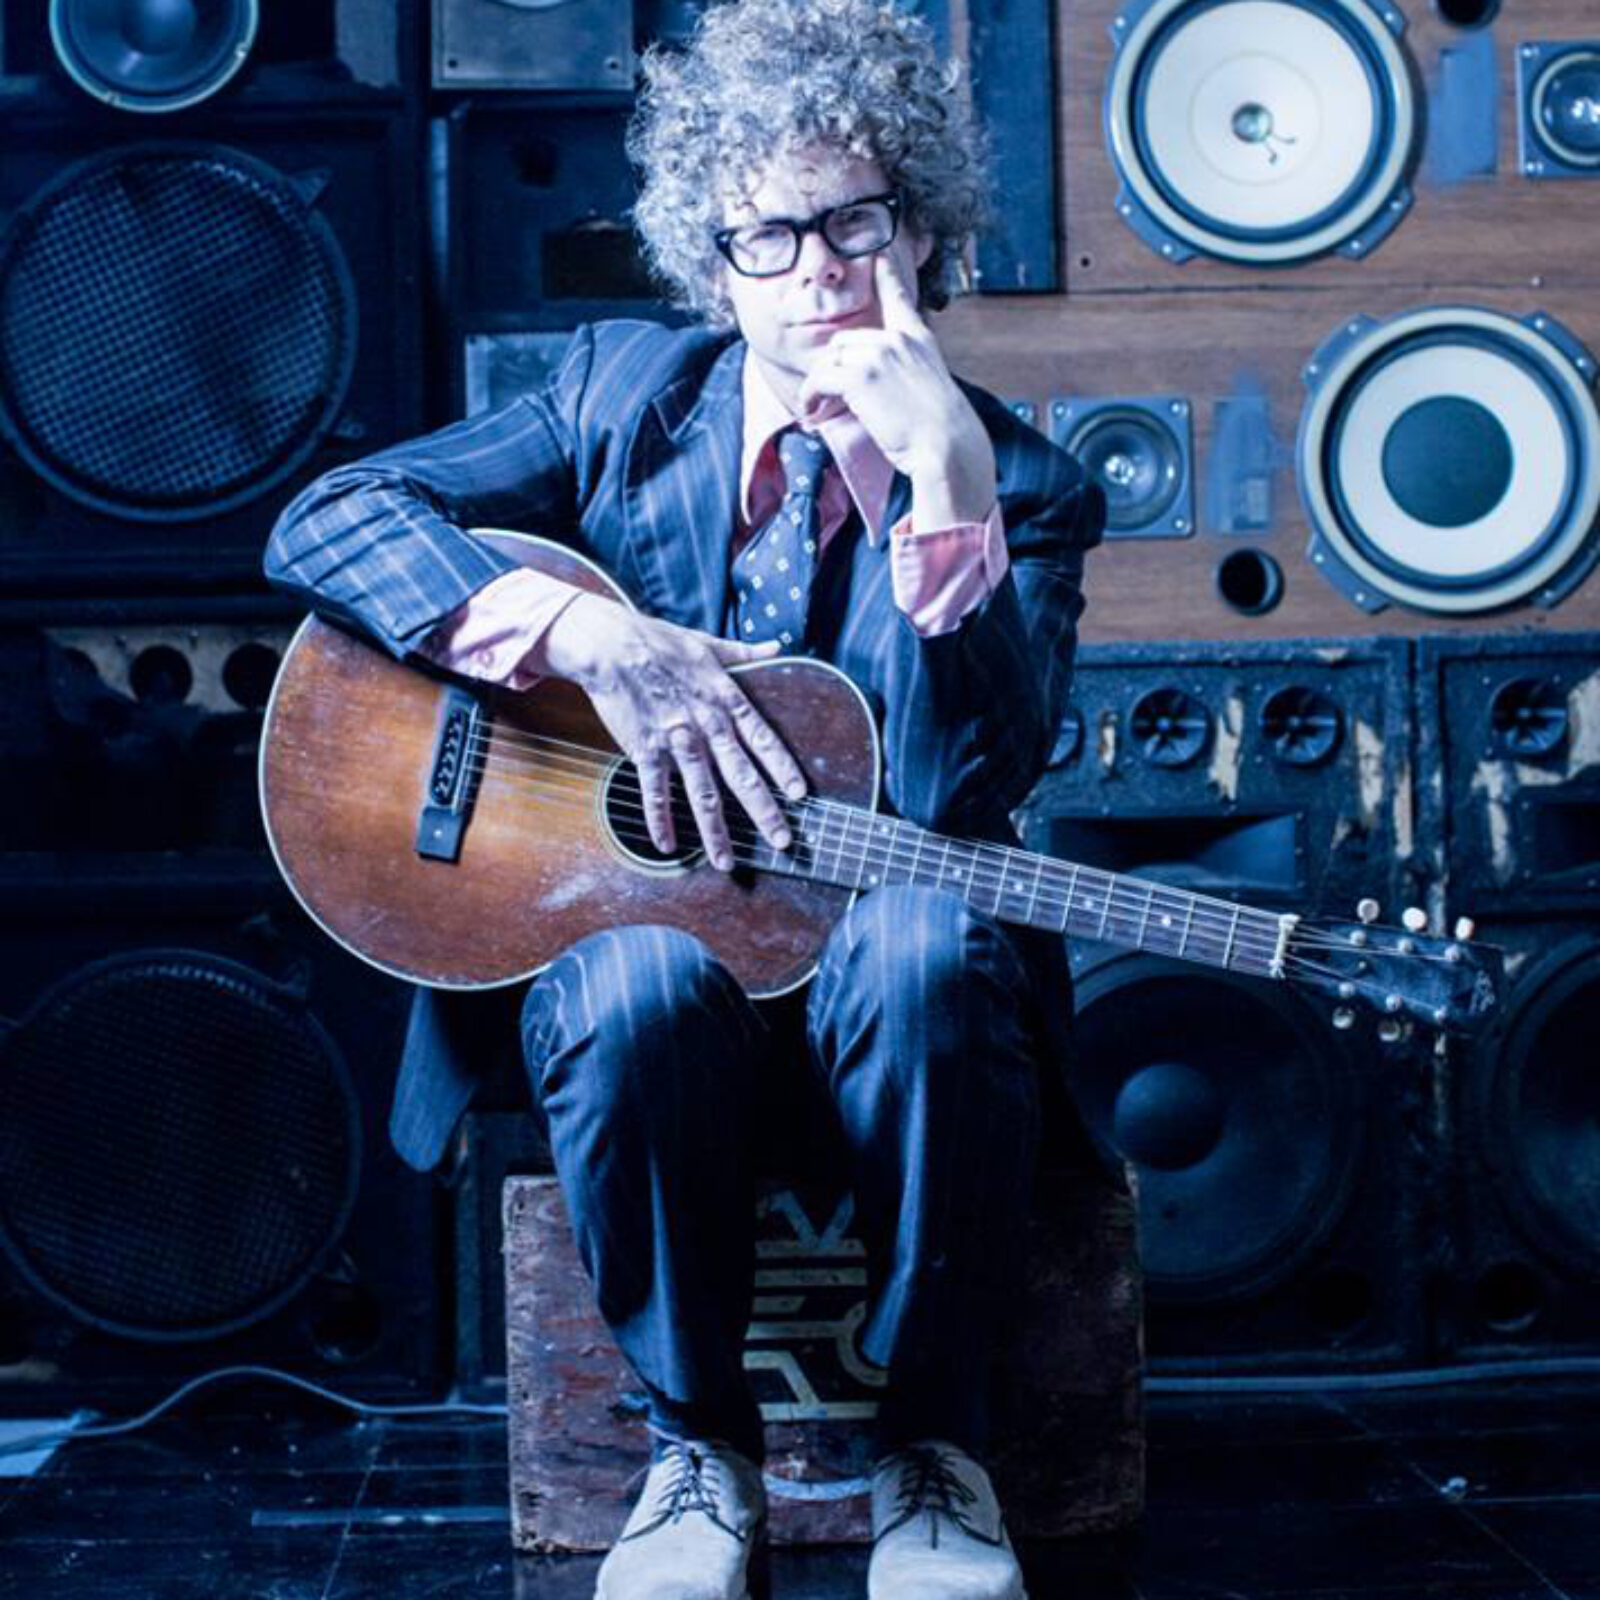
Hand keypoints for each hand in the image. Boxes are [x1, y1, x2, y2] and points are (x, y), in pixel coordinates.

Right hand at [541, 594, 806, 871]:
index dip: (782, 768)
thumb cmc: (658, 641)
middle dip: (763, 812)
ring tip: (726, 862)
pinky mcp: (645, 750)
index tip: (800, 795)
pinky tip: (668, 846)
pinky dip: (660, 820)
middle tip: (782, 842)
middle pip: (741, 776)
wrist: (610, 644)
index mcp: (725, 700)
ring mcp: (676, 741)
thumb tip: (776, 646)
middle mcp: (706, 725)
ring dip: (715, 832)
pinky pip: (656, 792)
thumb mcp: (707, 644)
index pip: (763, 740)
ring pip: (702, 794)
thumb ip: (744, 653)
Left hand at [796, 253, 996, 524]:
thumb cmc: (941, 432)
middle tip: (823, 395)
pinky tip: (811, 412)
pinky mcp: (861, 378)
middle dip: (831, 367)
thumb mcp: (930, 389)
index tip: (879, 257)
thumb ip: (906, 374)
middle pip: (846, 341)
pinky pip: (820, 379)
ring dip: (817, 384)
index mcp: (919, 340)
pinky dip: (809, 396)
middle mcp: (898, 340)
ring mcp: (879, 355)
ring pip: (830, 360)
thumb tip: (878, 385)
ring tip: (814, 408)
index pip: (899, 299)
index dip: (886, 276)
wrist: (947, 446)